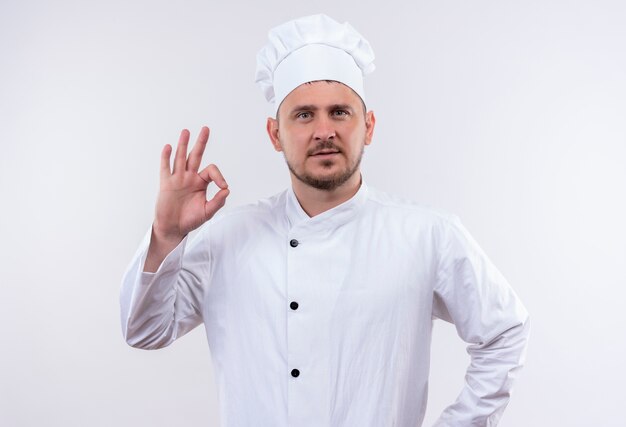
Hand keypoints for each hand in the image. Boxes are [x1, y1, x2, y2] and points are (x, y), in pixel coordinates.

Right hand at [153, 126, 228, 242]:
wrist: (174, 228)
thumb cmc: (191, 219)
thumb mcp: (207, 212)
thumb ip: (218, 202)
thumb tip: (226, 189)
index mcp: (201, 182)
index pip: (211, 170)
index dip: (219, 176)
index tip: (223, 186)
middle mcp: (189, 177)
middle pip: (196, 156)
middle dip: (201, 143)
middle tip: (206, 129)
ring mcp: (177, 179)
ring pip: (181, 158)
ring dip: (183, 145)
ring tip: (186, 131)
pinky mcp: (166, 184)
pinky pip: (166, 168)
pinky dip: (166, 158)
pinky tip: (169, 147)